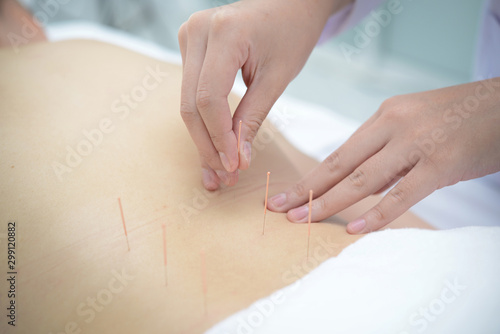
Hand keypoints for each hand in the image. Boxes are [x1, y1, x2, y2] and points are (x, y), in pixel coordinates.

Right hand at [178, 0, 349, 189]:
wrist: (290, 4)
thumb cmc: (291, 33)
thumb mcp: (277, 77)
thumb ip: (253, 117)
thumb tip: (237, 160)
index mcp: (224, 33)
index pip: (209, 98)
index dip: (219, 137)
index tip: (234, 167)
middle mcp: (197, 31)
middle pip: (191, 104)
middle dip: (208, 145)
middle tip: (223, 178)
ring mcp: (188, 37)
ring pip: (187, 103)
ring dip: (204, 139)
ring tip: (218, 171)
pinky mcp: (190, 47)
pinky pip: (192, 93)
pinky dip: (204, 122)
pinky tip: (213, 147)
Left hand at [268, 78, 499, 232]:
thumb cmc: (459, 119)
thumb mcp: (414, 125)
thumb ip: (385, 153)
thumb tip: (358, 186)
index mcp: (384, 116)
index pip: (340, 153)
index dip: (311, 177)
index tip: (286, 194)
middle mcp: (394, 125)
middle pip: (341, 164)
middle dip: (307, 189)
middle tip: (279, 209)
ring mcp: (418, 143)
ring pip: (363, 179)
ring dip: (329, 202)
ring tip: (302, 220)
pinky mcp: (442, 163)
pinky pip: (403, 194)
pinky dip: (377, 214)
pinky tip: (354, 229)